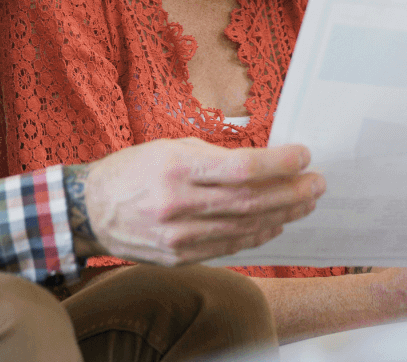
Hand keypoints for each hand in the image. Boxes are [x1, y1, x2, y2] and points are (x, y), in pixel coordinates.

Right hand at [75, 138, 324, 265]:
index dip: (279, 164)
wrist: (89, 210)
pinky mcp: (179, 258)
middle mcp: (178, 206)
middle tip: (317, 183)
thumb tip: (261, 162)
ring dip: (282, 215)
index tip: (304, 155)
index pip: (241, 169)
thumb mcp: (170, 148)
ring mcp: (178, 237)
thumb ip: (214, 157)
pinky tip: (276, 224)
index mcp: (176, 169)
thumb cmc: (133, 171)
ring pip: (243, 228)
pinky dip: (257, 235)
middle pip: (250, 202)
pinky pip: (228, 246)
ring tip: (306, 202)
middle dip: (291, 192)